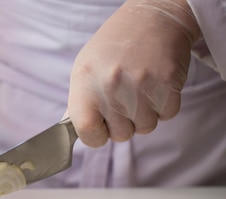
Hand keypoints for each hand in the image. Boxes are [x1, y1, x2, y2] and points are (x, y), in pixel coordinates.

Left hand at [68, 0, 201, 145]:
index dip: (95, 137)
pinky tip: (156, 84)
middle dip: (124, 124)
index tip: (101, 130)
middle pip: (120, 135)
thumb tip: (75, 131)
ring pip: (145, 127)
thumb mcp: (85, 70)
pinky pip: (166, 115)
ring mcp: (141, 84)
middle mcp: (111, 85)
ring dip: (145, 115)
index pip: (87, 131)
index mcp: (85, 83)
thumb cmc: (114, 46)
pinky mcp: (167, 83)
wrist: (152, 17)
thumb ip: (80, 103)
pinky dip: (164, 105)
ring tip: (140, 89)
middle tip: (124, 100)